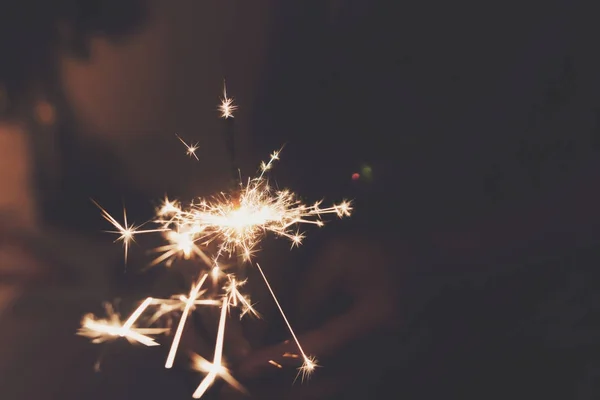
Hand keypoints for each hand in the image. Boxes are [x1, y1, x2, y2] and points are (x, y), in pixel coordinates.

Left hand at [230, 235, 397, 397]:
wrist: (416, 257)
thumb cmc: (375, 248)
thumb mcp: (336, 257)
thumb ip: (308, 294)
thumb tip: (282, 332)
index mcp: (373, 319)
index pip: (317, 346)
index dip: (278, 358)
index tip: (245, 367)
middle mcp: (379, 347)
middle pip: (324, 381)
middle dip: (280, 390)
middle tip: (240, 390)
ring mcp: (378, 356)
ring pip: (329, 385)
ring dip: (291, 390)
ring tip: (253, 389)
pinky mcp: (372, 356)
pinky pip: (336, 377)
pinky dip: (305, 382)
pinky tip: (279, 381)